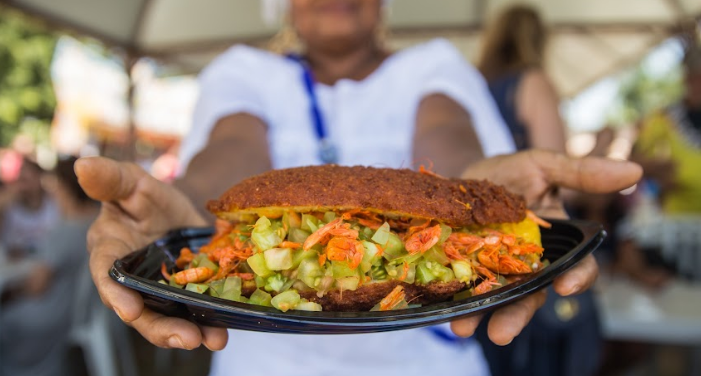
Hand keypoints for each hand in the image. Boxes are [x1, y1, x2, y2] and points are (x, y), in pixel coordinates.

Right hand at [76, 157, 227, 349]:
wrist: (180, 209)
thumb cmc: (144, 196)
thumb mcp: (132, 182)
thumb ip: (111, 179)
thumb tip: (83, 165)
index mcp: (110, 252)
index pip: (107, 276)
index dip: (116, 294)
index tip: (129, 310)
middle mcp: (131, 280)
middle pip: (141, 311)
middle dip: (162, 328)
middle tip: (188, 337)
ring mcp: (159, 293)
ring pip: (168, 319)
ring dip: (189, 333)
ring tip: (213, 339)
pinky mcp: (184, 297)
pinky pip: (193, 314)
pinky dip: (209, 324)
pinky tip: (224, 332)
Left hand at [451, 150, 641, 343]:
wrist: (461, 172)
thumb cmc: (509, 172)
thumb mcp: (543, 165)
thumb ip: (580, 173)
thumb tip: (633, 172)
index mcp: (556, 243)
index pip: (577, 267)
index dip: (577, 278)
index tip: (565, 287)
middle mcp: (528, 264)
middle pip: (531, 295)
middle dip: (517, 315)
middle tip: (501, 333)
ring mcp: (495, 269)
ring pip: (496, 299)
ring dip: (481, 316)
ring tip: (462, 327)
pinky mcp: (465, 269)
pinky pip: (464, 289)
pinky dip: (455, 301)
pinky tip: (444, 310)